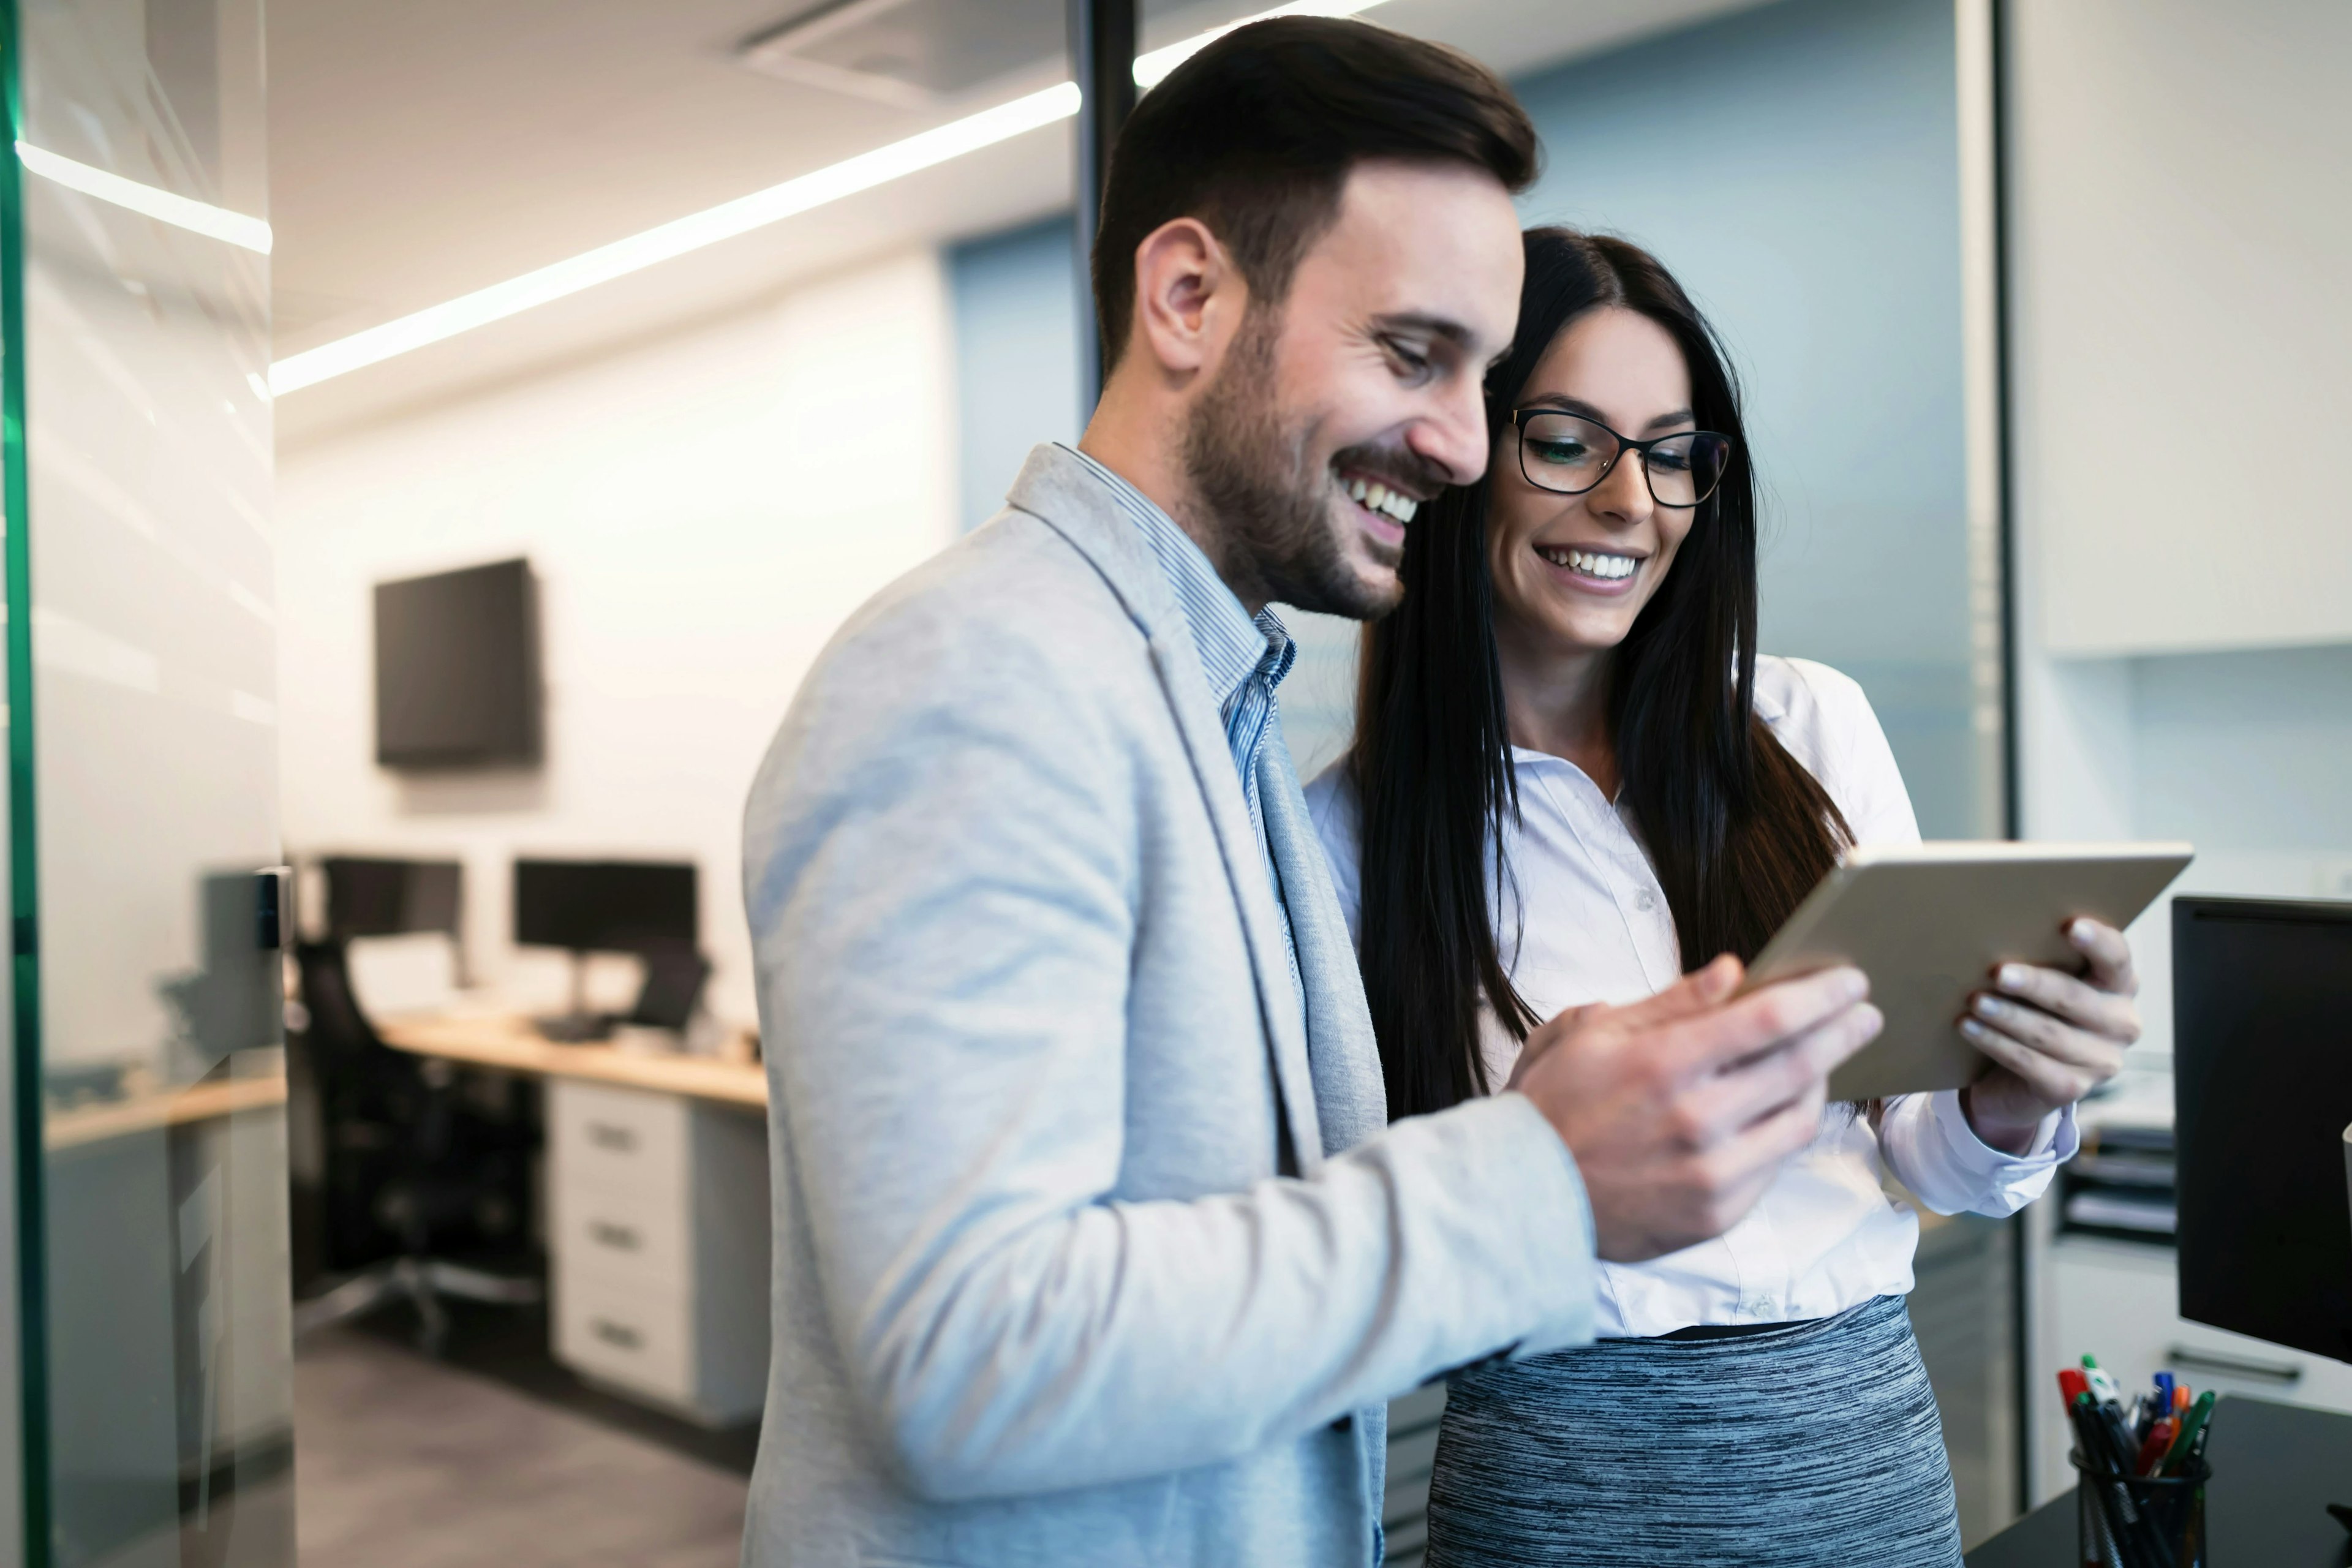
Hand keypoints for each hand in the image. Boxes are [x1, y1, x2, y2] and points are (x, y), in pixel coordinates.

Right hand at [1509, 956, 1881, 1262]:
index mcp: (1662, 1065)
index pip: (1768, 1020)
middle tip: (1865, 1012)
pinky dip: (1785, 1129)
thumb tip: (1733, 971)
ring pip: (1798, 1120)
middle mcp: (1695, 1121)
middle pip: (1799, 1066)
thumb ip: (1671, 1003)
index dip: (1819, 996)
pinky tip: (1781, 1109)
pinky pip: (1774, 1164)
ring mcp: (1711, 1174)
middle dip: (1842, 1031)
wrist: (1526, 1196)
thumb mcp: (1593, 1034)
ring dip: (1821, 1082)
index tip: (1848, 981)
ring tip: (1823, 1059)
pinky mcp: (1717, 1214)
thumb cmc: (1554, 1105)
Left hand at [1959, 918, 2139, 1154]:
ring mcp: (2100, 1061)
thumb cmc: (2035, 1008)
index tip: (2070, 925)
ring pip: (2049, 1034)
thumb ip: (2040, 956)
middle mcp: (2121, 1023)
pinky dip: (1996, 1043)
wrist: (2021, 1075)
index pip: (2117, 958)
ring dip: (2008, 1016)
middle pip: (2076, 998)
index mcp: (2120, 985)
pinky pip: (2030, 1064)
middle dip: (2035, 984)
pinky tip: (1969, 1027)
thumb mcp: (2045, 981)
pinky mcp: (2071, 1088)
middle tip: (1998, 972)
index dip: (2097, 942)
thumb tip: (1995, 927)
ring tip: (1974, 1000)